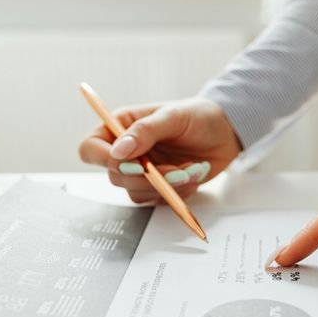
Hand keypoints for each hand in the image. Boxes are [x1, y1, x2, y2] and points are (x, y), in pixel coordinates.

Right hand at [79, 97, 241, 202]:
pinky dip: (178, 192)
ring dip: (167, 186)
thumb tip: (117, 152)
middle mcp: (127, 151)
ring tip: (191, 169)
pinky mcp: (159, 187)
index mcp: (121, 127)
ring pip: (137, 193)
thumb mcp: (173, 116)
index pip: (91, 148)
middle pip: (115, 176)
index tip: (136, 164)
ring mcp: (142, 171)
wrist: (226, 132)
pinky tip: (193, 174)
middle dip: (148, 177)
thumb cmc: (199, 116)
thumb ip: (145, 132)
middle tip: (177, 170)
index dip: (105, 160)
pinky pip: (158, 200)